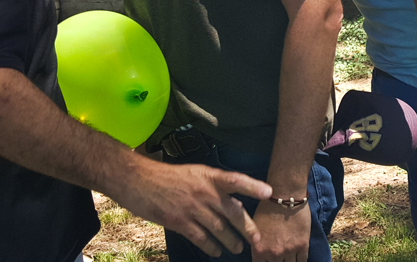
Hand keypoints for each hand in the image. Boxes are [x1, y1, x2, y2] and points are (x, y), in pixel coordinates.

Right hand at [112, 158, 271, 256]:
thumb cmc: (169, 176)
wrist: (140, 180)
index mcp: (209, 176)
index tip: (269, 192)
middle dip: (247, 227)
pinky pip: (200, 237)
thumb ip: (212, 185)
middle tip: (257, 239)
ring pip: (219, 227)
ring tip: (238, 248)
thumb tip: (230, 199)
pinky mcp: (179, 222)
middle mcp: (204, 191)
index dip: (253, 185)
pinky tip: (216, 252)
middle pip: (232, 210)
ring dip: (230, 240)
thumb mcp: (195, 172)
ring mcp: (192, 208)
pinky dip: (210, 246)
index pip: (236, 179)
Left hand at [251, 199, 311, 261]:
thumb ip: (257, 244)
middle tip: (280, 255)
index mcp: (259, 250)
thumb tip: (260, 253)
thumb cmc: (268, 206)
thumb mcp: (255, 228)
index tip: (270, 260)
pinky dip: (300, 260)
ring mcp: (289, 250)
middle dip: (277, 261)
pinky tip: (298, 255)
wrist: (285, 193)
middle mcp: (273, 254)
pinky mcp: (302, 244)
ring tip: (289, 255)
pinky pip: (302, 261)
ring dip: (289, 261)